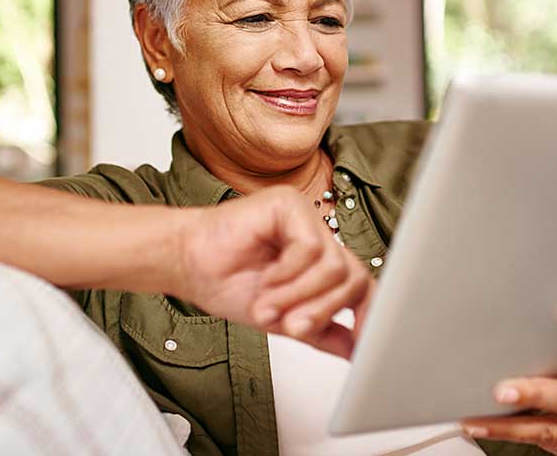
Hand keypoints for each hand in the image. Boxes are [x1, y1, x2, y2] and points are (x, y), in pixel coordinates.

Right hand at [174, 185, 374, 358]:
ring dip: (299, 295)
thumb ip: (320, 331)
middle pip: (352, 278)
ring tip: (268, 305)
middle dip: (323, 310)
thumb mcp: (282, 319)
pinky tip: (266, 277)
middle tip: (293, 326)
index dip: (370, 313)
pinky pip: (311, 247)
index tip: (366, 344)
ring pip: (333, 266)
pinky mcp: (290, 205)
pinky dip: (288, 273)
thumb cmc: (226, 282)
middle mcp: (318, 237)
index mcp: (320, 262)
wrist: (186, 263)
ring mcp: (306, 218)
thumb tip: (355, 351)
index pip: (360, 284)